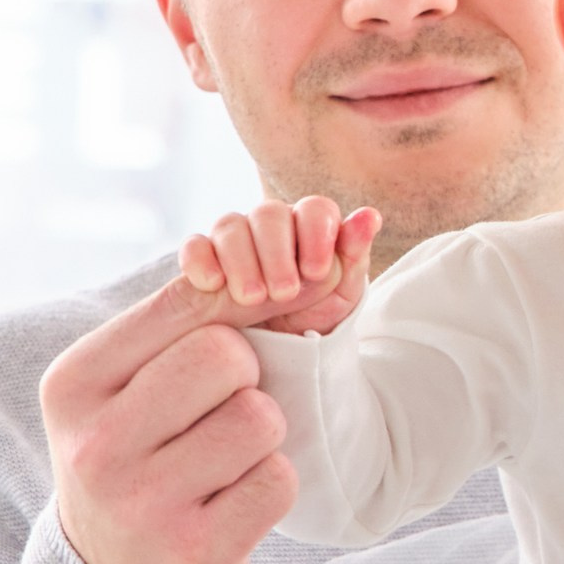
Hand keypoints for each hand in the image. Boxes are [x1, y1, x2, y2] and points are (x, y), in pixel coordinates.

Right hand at [42, 274, 301, 563]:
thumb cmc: (136, 458)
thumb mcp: (127, 387)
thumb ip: (186, 323)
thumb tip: (268, 266)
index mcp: (73, 383)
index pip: (184, 306)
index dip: (237, 308)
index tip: (250, 328)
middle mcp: (97, 444)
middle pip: (227, 355)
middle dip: (246, 378)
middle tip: (221, 412)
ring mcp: (143, 505)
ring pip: (261, 418)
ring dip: (262, 438)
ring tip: (224, 463)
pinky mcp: (195, 553)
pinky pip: (278, 481)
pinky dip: (271, 486)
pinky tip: (231, 504)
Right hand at [180, 197, 379, 336]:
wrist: (278, 354)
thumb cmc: (315, 318)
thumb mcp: (342, 294)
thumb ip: (353, 255)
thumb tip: (369, 216)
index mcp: (311, 227)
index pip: (314, 208)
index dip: (315, 233)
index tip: (315, 271)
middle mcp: (272, 226)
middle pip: (269, 213)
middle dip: (276, 252)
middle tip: (283, 293)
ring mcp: (234, 240)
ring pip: (230, 225)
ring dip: (241, 260)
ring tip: (251, 298)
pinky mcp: (203, 260)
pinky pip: (194, 245)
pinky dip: (199, 259)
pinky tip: (212, 284)